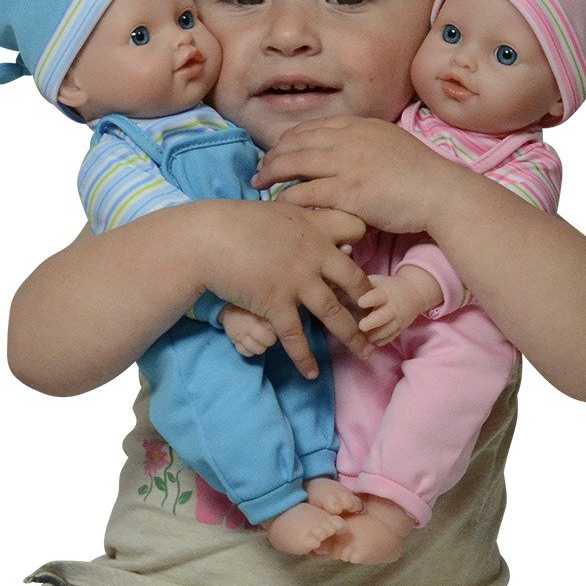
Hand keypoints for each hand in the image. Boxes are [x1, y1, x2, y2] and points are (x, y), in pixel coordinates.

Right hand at [198, 199, 374, 376]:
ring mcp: (298, 281)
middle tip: (378, 317)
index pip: (355, 229)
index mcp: (314, 226)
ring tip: (366, 353)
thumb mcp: (274, 211)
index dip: (358, 242)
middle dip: (369, 301)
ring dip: (353, 336)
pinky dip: (305, 357)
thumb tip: (300, 218)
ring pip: (335, 313)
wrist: (206, 239)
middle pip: (355, 280)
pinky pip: (296, 336)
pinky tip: (312, 373)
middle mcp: (314, 254)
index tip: (356, 254)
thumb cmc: (232, 221)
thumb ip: (294, 219)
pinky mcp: (277, 303)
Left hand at [252, 116, 452, 235]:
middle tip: (260, 168)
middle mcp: (348, 139)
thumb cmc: (418, 173)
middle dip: (272, 155)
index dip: (289, 139)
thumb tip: (342, 147)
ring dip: (271, 172)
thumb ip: (362, 141)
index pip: (311, 127)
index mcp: (358, 125)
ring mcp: (346, 164)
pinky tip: (278, 203)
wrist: (439, 191)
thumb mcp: (388, 142)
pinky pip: (305, 192)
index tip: (278, 150)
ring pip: (294, 163)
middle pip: (296, 142)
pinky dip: (287, 196)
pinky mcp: (346, 191)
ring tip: (259, 182)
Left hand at [356, 267, 440, 344]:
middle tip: (361, 326)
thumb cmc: (386, 286)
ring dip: (374, 335)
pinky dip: (380, 341)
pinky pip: (390, 338)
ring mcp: (398, 319)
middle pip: (383, 316)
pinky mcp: (400, 329)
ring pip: (386, 330)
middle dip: (372, 322)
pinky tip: (370, 341)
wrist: (414, 293)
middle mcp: (393, 306)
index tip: (360, 302)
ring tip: (363, 337)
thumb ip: (361, 286)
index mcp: (385, 292)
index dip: (369, 299)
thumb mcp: (376, 281)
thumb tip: (341, 291)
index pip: (377, 296)